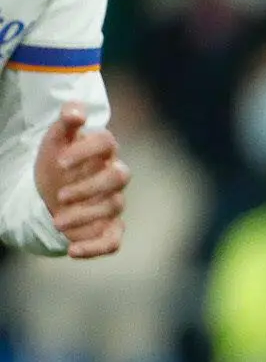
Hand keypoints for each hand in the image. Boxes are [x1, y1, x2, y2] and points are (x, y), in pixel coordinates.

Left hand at [34, 104, 126, 258]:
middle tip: (60, 196)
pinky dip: (94, 248)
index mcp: (102, 152)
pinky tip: (71, 251)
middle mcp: (114, 176)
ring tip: (56, 221)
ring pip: (112, 208)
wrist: (49, 197)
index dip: (86, 151)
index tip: (59, 163)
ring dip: (83, 216)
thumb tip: (75, 110)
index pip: (107, 142)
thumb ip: (64, 125)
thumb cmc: (56, 167)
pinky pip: (112, 241)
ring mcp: (114, 203)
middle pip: (120, 176)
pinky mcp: (109, 229)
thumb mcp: (54, 143)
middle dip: (90, 187)